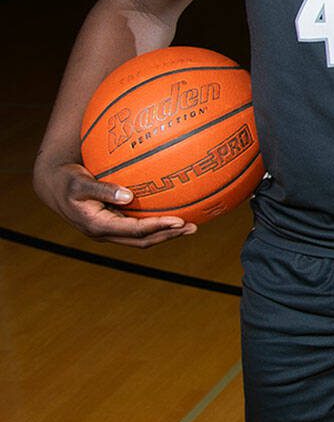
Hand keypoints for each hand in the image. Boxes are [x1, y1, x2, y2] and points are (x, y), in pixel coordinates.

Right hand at [32, 156, 193, 246]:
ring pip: (142, 238)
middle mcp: (106, 232)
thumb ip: (102, 190)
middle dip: (168, 235)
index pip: (134, 230)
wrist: (53, 187)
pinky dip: (156, 224)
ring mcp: (110, 230)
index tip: (179, 221)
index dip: (157, 227)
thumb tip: (128, 196)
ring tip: (190, 226)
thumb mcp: (80, 183)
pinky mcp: (113, 224)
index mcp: (98, 226)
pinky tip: (174, 213)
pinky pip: (139, 227)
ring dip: (166, 233)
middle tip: (192, 227)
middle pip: (143, 240)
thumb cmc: (67, 181)